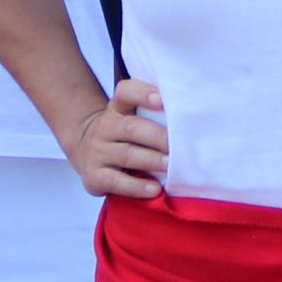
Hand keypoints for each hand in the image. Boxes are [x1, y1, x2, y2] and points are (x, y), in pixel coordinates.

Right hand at [62, 76, 169, 199]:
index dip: (143, 94)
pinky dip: (137, 186)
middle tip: (179, 146)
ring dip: (152, 161)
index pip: (126, 93)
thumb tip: (193, 122)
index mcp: (118, 108)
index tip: (162, 100)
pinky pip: (116, 182)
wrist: (88, 153)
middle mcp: (106, 127)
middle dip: (158, 137)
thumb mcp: (132, 117)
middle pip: (131, 128)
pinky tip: (154, 189)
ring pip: (127, 155)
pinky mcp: (94, 176)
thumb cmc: (124, 136)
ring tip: (171, 166)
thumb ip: (155, 114)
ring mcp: (98, 152)